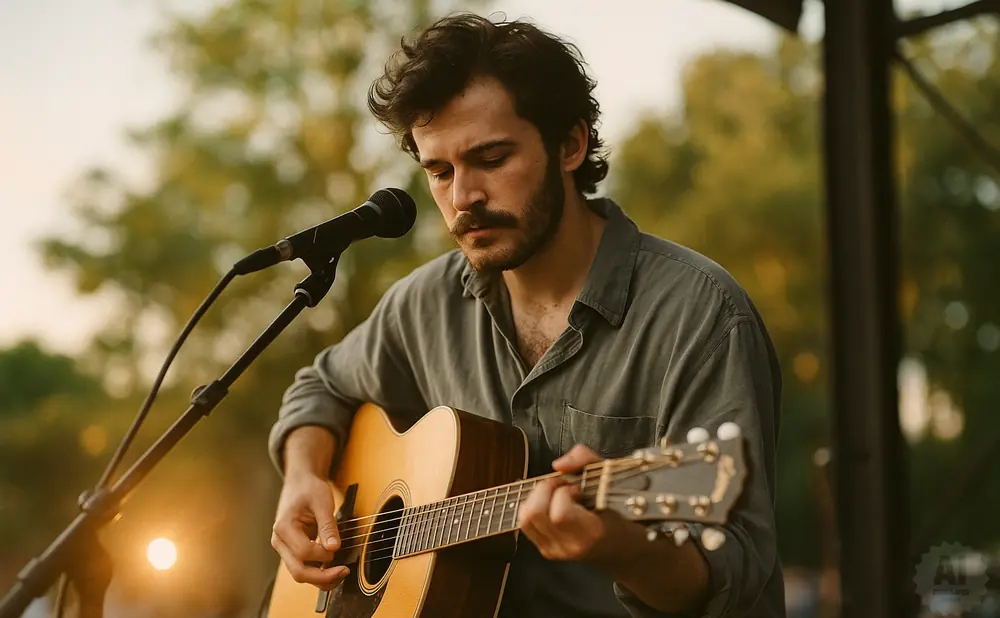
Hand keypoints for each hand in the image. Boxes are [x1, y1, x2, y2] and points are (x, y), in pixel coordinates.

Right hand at [271, 472, 349, 589]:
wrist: (300, 482)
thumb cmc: (309, 489)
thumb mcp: (322, 503)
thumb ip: (328, 526)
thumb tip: (333, 547)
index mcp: (283, 528)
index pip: (303, 552)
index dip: (322, 554)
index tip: (337, 547)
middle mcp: (280, 542)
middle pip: (298, 571)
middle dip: (322, 577)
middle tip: (343, 571)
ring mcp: (285, 548)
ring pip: (300, 574)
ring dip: (321, 578)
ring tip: (341, 572)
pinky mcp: (292, 550)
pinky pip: (304, 567)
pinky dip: (318, 572)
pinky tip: (333, 568)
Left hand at [517, 444, 629, 567]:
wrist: (616, 544)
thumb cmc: (614, 508)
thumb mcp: (608, 476)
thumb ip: (585, 459)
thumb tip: (558, 465)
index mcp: (591, 532)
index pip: (560, 514)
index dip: (563, 492)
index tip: (577, 488)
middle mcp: (570, 546)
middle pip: (535, 514)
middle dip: (544, 489)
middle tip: (561, 485)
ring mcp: (556, 550)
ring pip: (526, 518)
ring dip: (537, 497)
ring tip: (555, 493)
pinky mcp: (545, 550)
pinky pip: (524, 524)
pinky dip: (531, 506)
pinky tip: (548, 503)